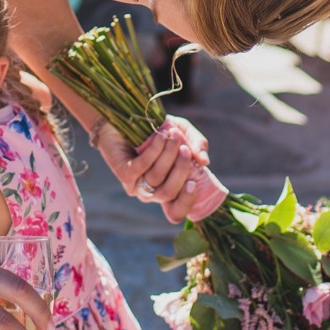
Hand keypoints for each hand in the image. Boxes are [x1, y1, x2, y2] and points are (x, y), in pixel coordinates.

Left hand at [95, 118, 223, 222]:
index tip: (193, 183)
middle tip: (185, 149)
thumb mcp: (183, 132)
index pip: (175, 212)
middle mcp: (151, 192)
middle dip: (180, 170)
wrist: (126, 116)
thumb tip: (205, 161)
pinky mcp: (123, 173)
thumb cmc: (159, 128)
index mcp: (167, 189)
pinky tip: (160, 136)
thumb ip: (197, 144)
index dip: (186, 203)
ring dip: (167, 156)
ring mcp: (136, 184)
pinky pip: (141, 167)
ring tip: (173, 135)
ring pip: (156, 178)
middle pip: (169, 193)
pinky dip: (154, 151)